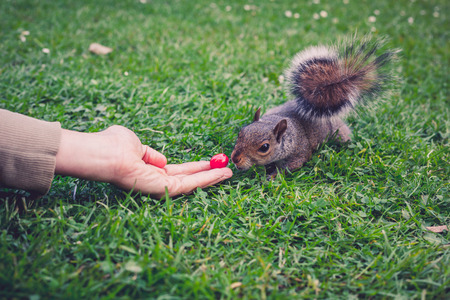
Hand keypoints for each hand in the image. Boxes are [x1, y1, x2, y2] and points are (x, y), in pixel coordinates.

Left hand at [55, 125, 232, 197]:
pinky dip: (207, 179)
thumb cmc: (113, 145)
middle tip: (225, 170)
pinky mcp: (163, 189)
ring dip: (212, 178)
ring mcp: (160, 187)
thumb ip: (149, 152)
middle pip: (188, 178)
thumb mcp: (136, 143)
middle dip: (207, 174)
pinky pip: (190, 184)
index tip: (208, 162)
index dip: (194, 167)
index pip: (177, 171)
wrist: (103, 153)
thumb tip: (162, 160)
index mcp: (150, 170)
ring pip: (192, 183)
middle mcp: (156, 181)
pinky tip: (220, 173)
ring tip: (229, 172)